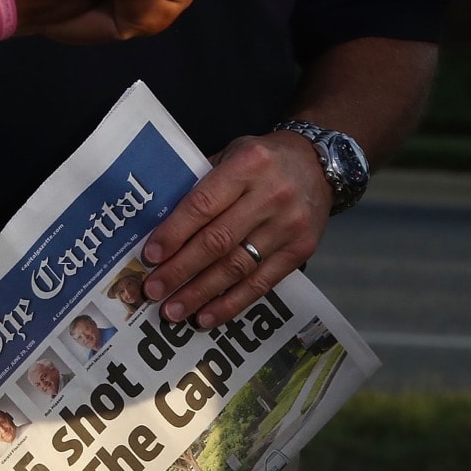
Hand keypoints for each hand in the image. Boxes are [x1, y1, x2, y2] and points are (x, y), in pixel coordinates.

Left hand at [140, 130, 331, 328]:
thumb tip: (161, 227)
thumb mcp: (232, 154)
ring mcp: (289, 226)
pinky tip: (206, 316)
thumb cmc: (264, 160)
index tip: (150, 256)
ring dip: (200, 293)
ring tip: (172, 311)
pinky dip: (231, 303)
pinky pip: (261, 283)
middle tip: (153, 290)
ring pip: (237, 267)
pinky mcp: (301, 251)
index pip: (203, 205)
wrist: (320, 164)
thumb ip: (202, 184)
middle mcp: (271, 196)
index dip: (174, 233)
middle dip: (180, 270)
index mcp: (248, 165)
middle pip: (218, 241)